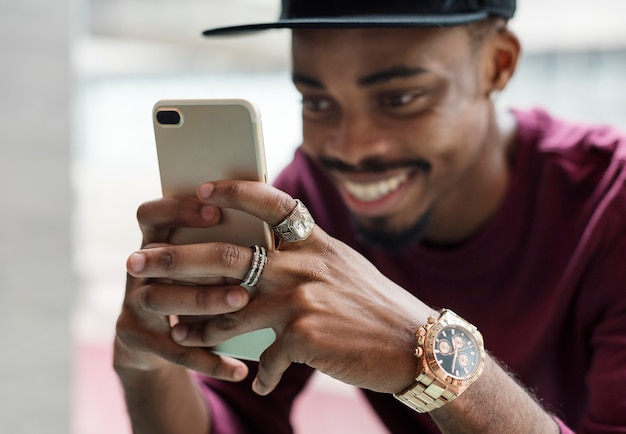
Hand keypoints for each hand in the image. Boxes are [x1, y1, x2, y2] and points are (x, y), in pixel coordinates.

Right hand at [114, 196, 249, 381]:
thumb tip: (269, 235)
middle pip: (158, 257)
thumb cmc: (191, 286)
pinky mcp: (135, 338)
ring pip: (161, 300)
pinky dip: (209, 360)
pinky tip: (239, 370)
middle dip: (201, 260)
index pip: (151, 214)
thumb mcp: (199, 262)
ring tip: (242, 302)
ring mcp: (133, 303)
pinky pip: (173, 350)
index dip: (178, 210)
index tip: (216, 212)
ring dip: (204, 301)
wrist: (152, 341)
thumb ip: (220, 245)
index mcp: (154, 241)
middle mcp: (138, 268)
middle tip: (240, 267)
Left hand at [126, 180, 435, 394]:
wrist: (418, 346)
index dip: (235, 190)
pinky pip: (263, 355)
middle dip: (175, 259)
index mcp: (315, 242)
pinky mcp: (304, 334)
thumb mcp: (344, 269)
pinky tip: (258, 379)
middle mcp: (305, 262)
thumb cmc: (377, 308)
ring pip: (229, 308)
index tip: (204, 189)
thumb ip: (307, 259)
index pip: (271, 201)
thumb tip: (267, 261)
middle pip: (227, 253)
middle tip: (138, 262)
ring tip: (183, 332)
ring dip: (200, 325)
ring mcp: (302, 296)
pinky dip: (259, 371)